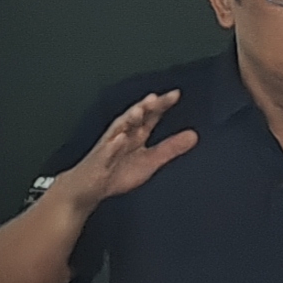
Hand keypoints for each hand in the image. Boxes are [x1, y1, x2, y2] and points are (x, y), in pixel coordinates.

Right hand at [62, 90, 195, 211]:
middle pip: (134, 118)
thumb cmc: (117, 171)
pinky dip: (112, 145)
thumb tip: (194, 135)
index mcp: (136, 134)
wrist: (88, 188)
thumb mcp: (150, 161)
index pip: (150, 116)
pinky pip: (105, 152)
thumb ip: (170, 148)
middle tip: (155, 98)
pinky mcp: (98, 161)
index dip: (161, 106)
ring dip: (128, 119)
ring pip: (118, 129)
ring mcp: (108, 147)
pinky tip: (119, 139)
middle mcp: (122, 135)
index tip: (175, 95)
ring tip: (139, 110)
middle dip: (144, 107)